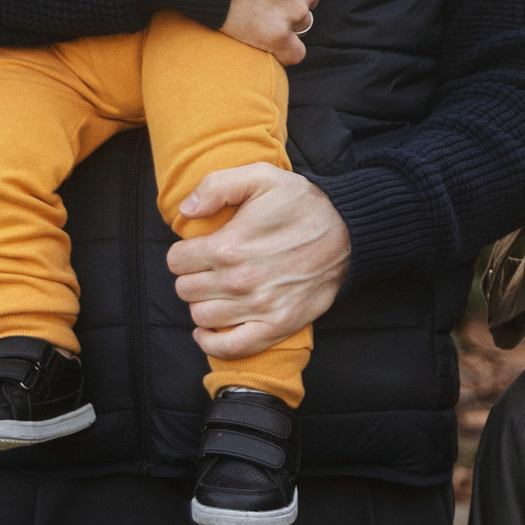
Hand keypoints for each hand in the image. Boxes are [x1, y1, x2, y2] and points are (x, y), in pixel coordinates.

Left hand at [167, 166, 351, 358]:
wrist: (348, 232)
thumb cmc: (303, 203)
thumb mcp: (261, 177)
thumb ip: (216, 186)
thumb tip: (185, 210)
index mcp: (229, 246)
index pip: (176, 260)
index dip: (183, 252)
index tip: (197, 248)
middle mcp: (239, 281)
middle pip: (185, 290)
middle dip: (191, 277)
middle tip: (208, 268)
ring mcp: (258, 307)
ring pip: (201, 316)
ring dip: (202, 304)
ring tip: (215, 291)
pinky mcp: (277, 325)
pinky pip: (230, 348)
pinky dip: (212, 343)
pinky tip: (208, 330)